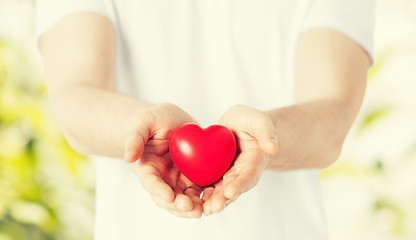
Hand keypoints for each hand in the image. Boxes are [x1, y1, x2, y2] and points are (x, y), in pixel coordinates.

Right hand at [124, 103, 203, 217]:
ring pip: (184, 199)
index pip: (151, 183)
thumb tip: (128, 157)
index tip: (169, 197)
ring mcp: (177, 180)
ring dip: (192, 207)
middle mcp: (161, 178)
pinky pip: (199, 192)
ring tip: (202, 210)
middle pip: (167, 198)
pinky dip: (205, 198)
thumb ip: (135, 138)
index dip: (159, 191)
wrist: (171, 120)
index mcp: (147, 168)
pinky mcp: (192, 178)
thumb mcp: (144, 122)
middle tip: (191, 207)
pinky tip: (214, 200)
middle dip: (178, 205)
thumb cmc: (154, 119)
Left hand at [203, 105, 277, 214]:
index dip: (240, 184)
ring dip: (212, 201)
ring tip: (204, 210)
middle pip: (233, 188)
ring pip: (220, 191)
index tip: (230, 192)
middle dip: (223, 199)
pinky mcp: (215, 174)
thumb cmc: (250, 122)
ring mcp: (228, 175)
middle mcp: (241, 173)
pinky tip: (192, 200)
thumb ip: (266, 133)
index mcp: (254, 162)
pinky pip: (208, 185)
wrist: (238, 125)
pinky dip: (202, 193)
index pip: (248, 175)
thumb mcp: (259, 121)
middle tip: (213, 208)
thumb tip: (272, 148)